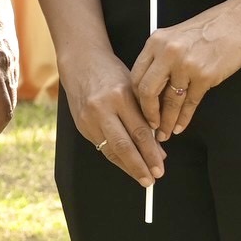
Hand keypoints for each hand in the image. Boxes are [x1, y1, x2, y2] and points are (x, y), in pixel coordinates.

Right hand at [58, 42, 162, 188]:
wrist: (80, 62)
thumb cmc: (111, 72)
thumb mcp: (133, 88)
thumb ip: (145, 115)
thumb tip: (158, 148)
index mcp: (120, 95)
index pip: (139, 131)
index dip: (151, 153)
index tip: (160, 167)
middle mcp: (102, 108)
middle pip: (124, 145)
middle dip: (140, 166)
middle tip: (153, 179)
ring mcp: (89, 118)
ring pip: (111, 150)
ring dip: (128, 167)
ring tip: (142, 177)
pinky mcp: (81, 126)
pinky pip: (102, 147)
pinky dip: (116, 158)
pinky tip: (127, 165)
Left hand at [127, 0, 240, 137]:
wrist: (237, 23)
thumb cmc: (207, 29)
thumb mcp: (175, 37)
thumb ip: (160, 59)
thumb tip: (151, 90)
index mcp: (156, 42)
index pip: (136, 75)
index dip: (136, 97)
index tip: (138, 109)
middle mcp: (168, 53)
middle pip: (148, 91)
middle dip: (148, 113)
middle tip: (151, 125)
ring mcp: (186, 65)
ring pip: (171, 101)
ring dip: (167, 121)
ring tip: (165, 132)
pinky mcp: (205, 76)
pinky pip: (190, 103)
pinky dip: (184, 118)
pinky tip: (180, 126)